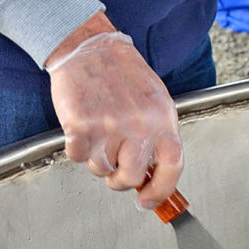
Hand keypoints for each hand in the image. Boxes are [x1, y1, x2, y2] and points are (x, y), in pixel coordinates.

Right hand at [46, 20, 182, 205]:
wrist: (89, 47)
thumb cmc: (122, 73)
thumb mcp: (154, 100)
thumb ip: (158, 136)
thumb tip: (154, 177)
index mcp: (163, 118)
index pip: (172, 166)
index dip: (162, 191)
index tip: (149, 202)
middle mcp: (139, 124)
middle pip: (130, 178)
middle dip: (120, 179)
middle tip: (114, 165)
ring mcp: (109, 125)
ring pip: (101, 170)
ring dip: (97, 159)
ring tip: (98, 131)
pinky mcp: (80, 125)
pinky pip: (77, 157)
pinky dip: (76, 148)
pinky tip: (82, 126)